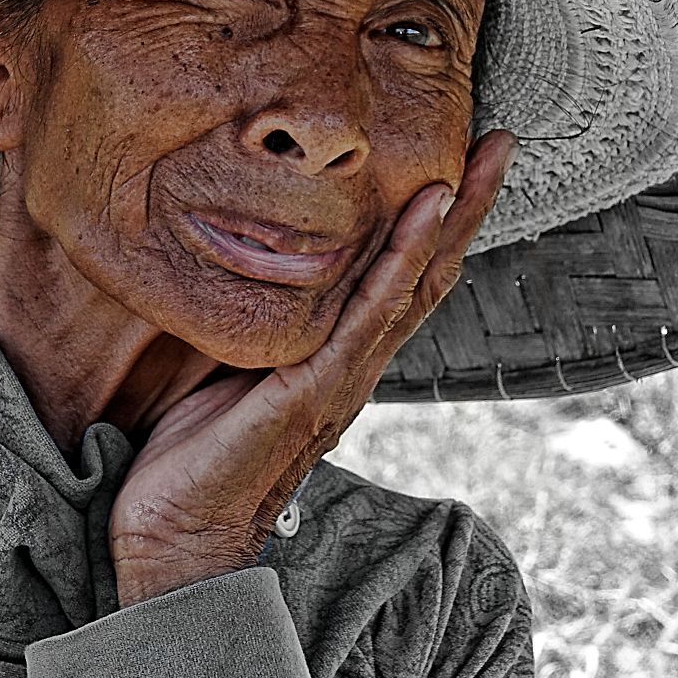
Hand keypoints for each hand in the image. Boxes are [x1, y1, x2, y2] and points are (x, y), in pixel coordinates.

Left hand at [108, 128, 518, 607]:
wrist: (179, 535)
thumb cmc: (198, 454)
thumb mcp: (231, 366)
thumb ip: (261, 322)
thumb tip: (248, 264)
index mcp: (341, 355)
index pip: (404, 276)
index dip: (436, 221)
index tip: (456, 161)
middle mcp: (358, 361)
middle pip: (430, 271)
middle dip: (466, 205)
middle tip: (499, 141)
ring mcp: (346, 374)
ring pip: (416, 284)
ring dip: (451, 216)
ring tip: (481, 157)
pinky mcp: (318, 388)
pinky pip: (369, 313)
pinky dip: (401, 260)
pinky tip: (422, 211)